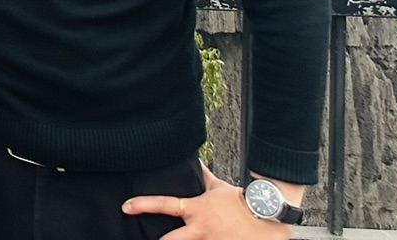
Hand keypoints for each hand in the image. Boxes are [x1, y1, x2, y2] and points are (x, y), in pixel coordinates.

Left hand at [123, 167, 287, 236]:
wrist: (270, 216)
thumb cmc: (244, 202)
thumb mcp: (219, 188)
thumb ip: (203, 178)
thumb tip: (194, 163)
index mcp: (196, 211)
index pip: (162, 204)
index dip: (141, 205)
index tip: (126, 207)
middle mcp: (200, 230)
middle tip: (146, 238)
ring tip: (176, 239)